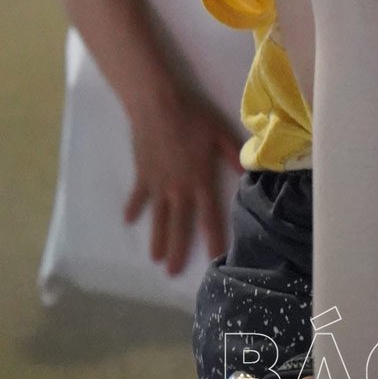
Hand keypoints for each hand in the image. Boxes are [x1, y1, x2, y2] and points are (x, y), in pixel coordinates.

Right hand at [123, 90, 242, 273]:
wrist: (157, 104)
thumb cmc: (192, 116)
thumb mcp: (219, 132)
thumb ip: (233, 155)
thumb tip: (248, 174)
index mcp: (200, 180)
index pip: (209, 217)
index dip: (213, 240)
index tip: (216, 260)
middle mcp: (178, 189)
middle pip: (179, 226)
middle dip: (178, 251)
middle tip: (173, 273)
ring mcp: (158, 185)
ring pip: (158, 219)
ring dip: (157, 239)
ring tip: (155, 259)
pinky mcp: (142, 175)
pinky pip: (137, 196)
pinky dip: (133, 208)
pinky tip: (129, 221)